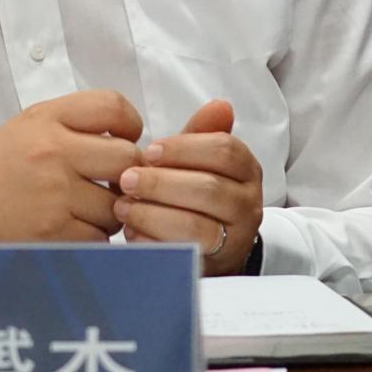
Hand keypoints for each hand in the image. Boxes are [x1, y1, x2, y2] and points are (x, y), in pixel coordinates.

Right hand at [0, 89, 144, 241]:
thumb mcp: (30, 125)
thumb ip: (75, 122)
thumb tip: (129, 138)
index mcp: (47, 120)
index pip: (112, 106)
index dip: (131, 123)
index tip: (126, 137)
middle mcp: (54, 152)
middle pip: (126, 158)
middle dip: (125, 172)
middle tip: (110, 181)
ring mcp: (56, 195)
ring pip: (116, 204)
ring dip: (109, 210)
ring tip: (86, 209)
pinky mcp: (54, 233)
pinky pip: (99, 236)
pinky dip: (92, 236)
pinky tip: (73, 228)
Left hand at [115, 99, 262, 274]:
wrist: (215, 247)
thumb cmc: (198, 192)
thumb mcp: (201, 160)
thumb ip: (202, 133)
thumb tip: (221, 104)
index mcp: (247, 170)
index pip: (224, 150)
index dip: (184, 148)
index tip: (151, 151)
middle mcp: (248, 204)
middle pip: (208, 188)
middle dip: (161, 183)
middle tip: (127, 179)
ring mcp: (235, 239)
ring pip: (196, 225)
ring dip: (152, 214)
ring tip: (123, 207)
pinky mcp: (214, 267)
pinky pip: (182, 255)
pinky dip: (153, 242)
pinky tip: (132, 233)